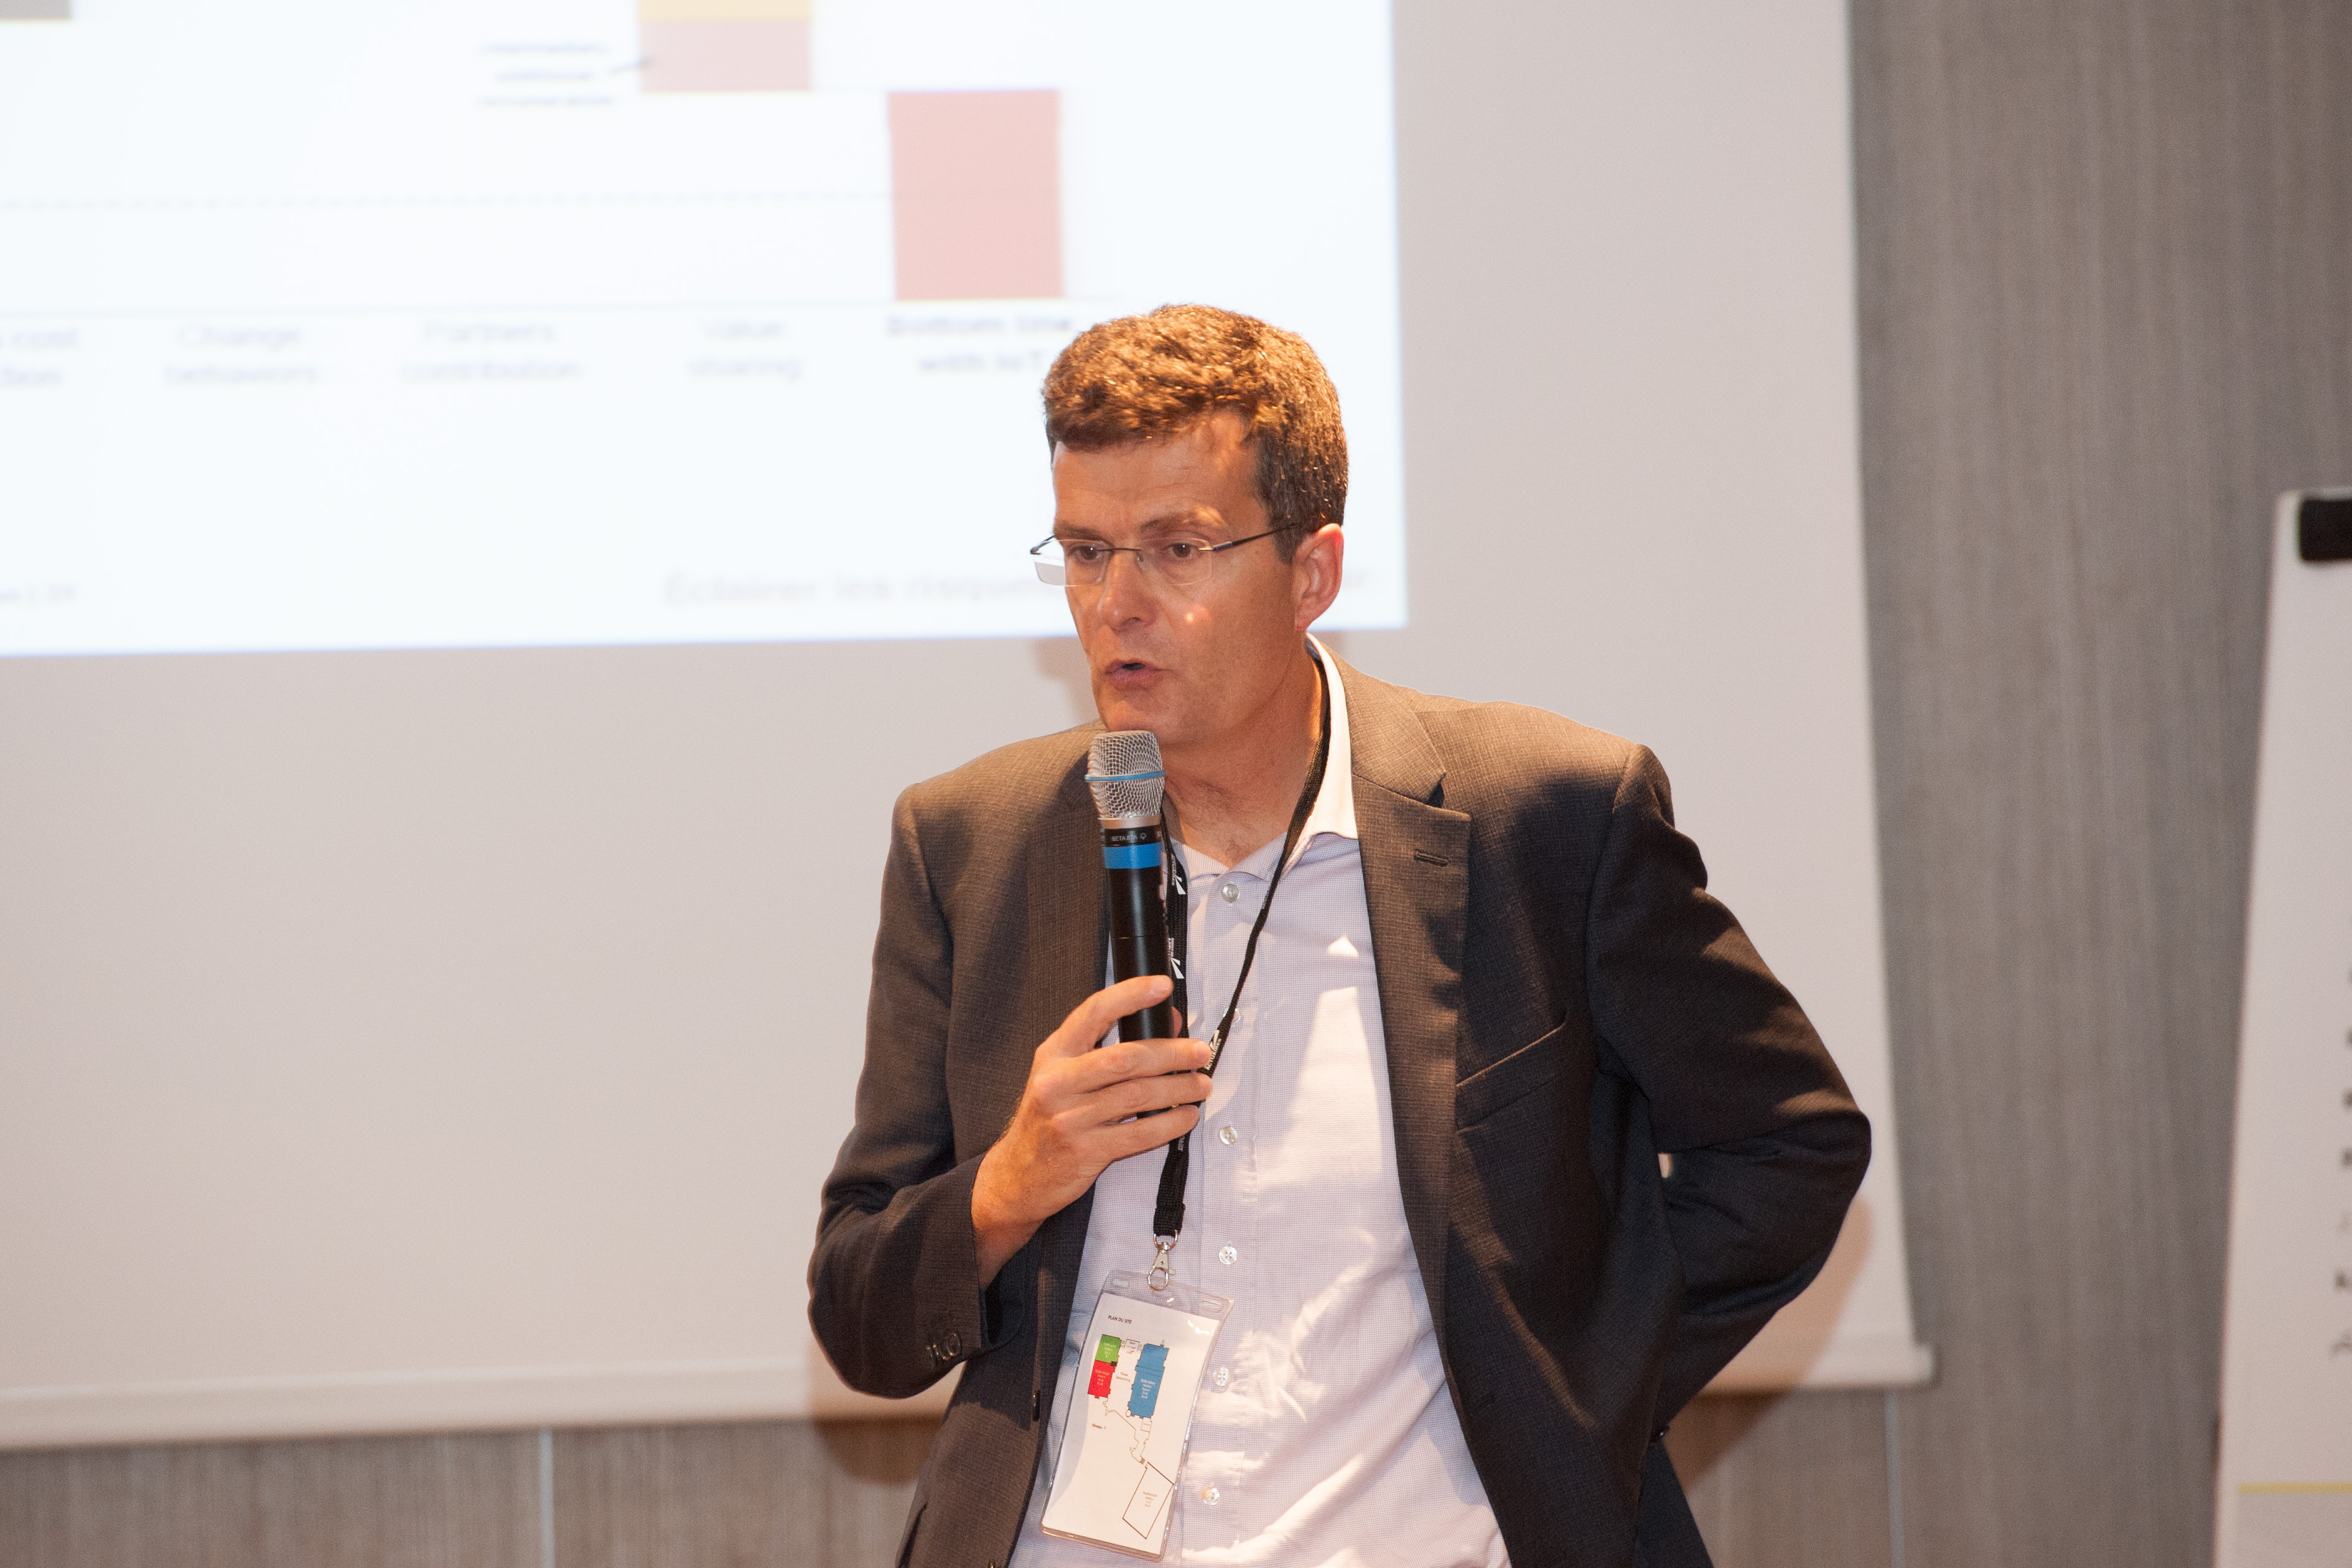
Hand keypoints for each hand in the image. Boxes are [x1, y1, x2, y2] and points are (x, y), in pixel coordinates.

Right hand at [972, 975, 1209, 1284]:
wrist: (1017, 1175)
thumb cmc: (1047, 1119)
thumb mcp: (1066, 1074)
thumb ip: (1110, 1045)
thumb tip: (1168, 1021)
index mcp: (1054, 1055)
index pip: (1093, 1013)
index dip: (1130, 995)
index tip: (1162, 985)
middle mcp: (1058, 1082)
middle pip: (1126, 1058)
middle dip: (1171, 1052)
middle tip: (1200, 1052)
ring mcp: (1069, 1118)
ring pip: (1137, 1095)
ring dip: (1178, 1088)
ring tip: (1201, 1085)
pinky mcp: (1084, 1151)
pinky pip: (1137, 1134)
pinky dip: (1168, 1124)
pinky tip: (1185, 1116)